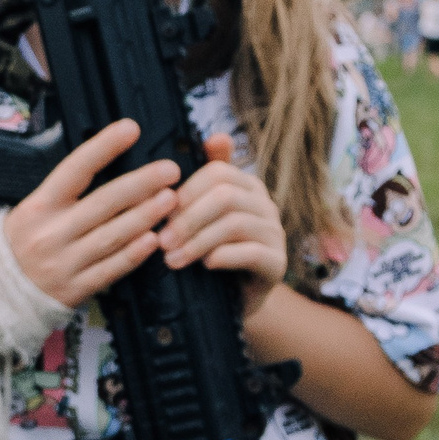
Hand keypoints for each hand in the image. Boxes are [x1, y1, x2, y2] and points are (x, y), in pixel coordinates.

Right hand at [1, 119, 178, 308]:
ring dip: (144, 216)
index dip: (104, 147)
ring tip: (170, 199)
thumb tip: (113, 161)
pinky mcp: (75, 287)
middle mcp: (50, 232)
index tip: (130, 129)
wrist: (0, 288)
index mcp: (39, 205)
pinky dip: (133, 254)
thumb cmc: (27, 239)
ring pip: (111, 236)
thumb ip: (69, 191)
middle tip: (169, 171)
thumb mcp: (35, 208)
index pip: (74, 169)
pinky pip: (110, 269)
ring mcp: (63, 262)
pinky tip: (153, 239)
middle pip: (102, 203)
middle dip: (140, 184)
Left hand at [159, 134, 286, 313]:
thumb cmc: (207, 253)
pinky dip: (224, 257)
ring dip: (198, 241)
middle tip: (163, 241)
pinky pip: (252, 253)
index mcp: (245, 187)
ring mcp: (275, 233)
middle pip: (226, 196)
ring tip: (173, 258)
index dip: (186, 191)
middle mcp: (265, 205)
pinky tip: (205, 265)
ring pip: (236, 224)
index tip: (160, 213)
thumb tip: (211, 138)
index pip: (218, 172)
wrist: (229, 301)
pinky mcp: (278, 262)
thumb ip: (194, 186)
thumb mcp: (196, 219)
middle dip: (189, 218)